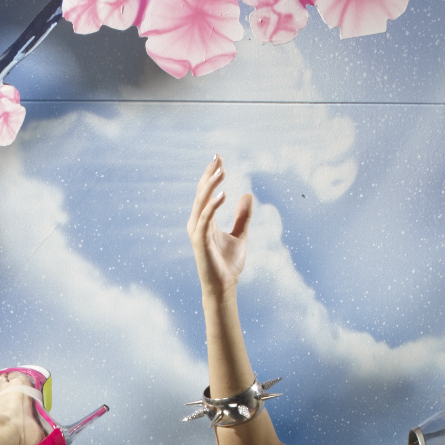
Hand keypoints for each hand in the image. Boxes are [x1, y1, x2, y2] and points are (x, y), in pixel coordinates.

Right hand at [189, 155, 250, 296]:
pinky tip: (224, 194)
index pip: (206, 192)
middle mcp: (197, 223)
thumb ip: (243, 216)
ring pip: (201, 202)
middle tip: (218, 158)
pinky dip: (213, 205)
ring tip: (222, 171)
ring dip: (210, 185)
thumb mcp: (240, 235)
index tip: (219, 158)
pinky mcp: (200, 240)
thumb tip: (247, 194)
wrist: (224, 286)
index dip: (211, 175)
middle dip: (209, 175)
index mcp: (205, 220)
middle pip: (201, 192)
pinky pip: (205, 218)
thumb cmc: (228, 264)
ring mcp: (197, 231)